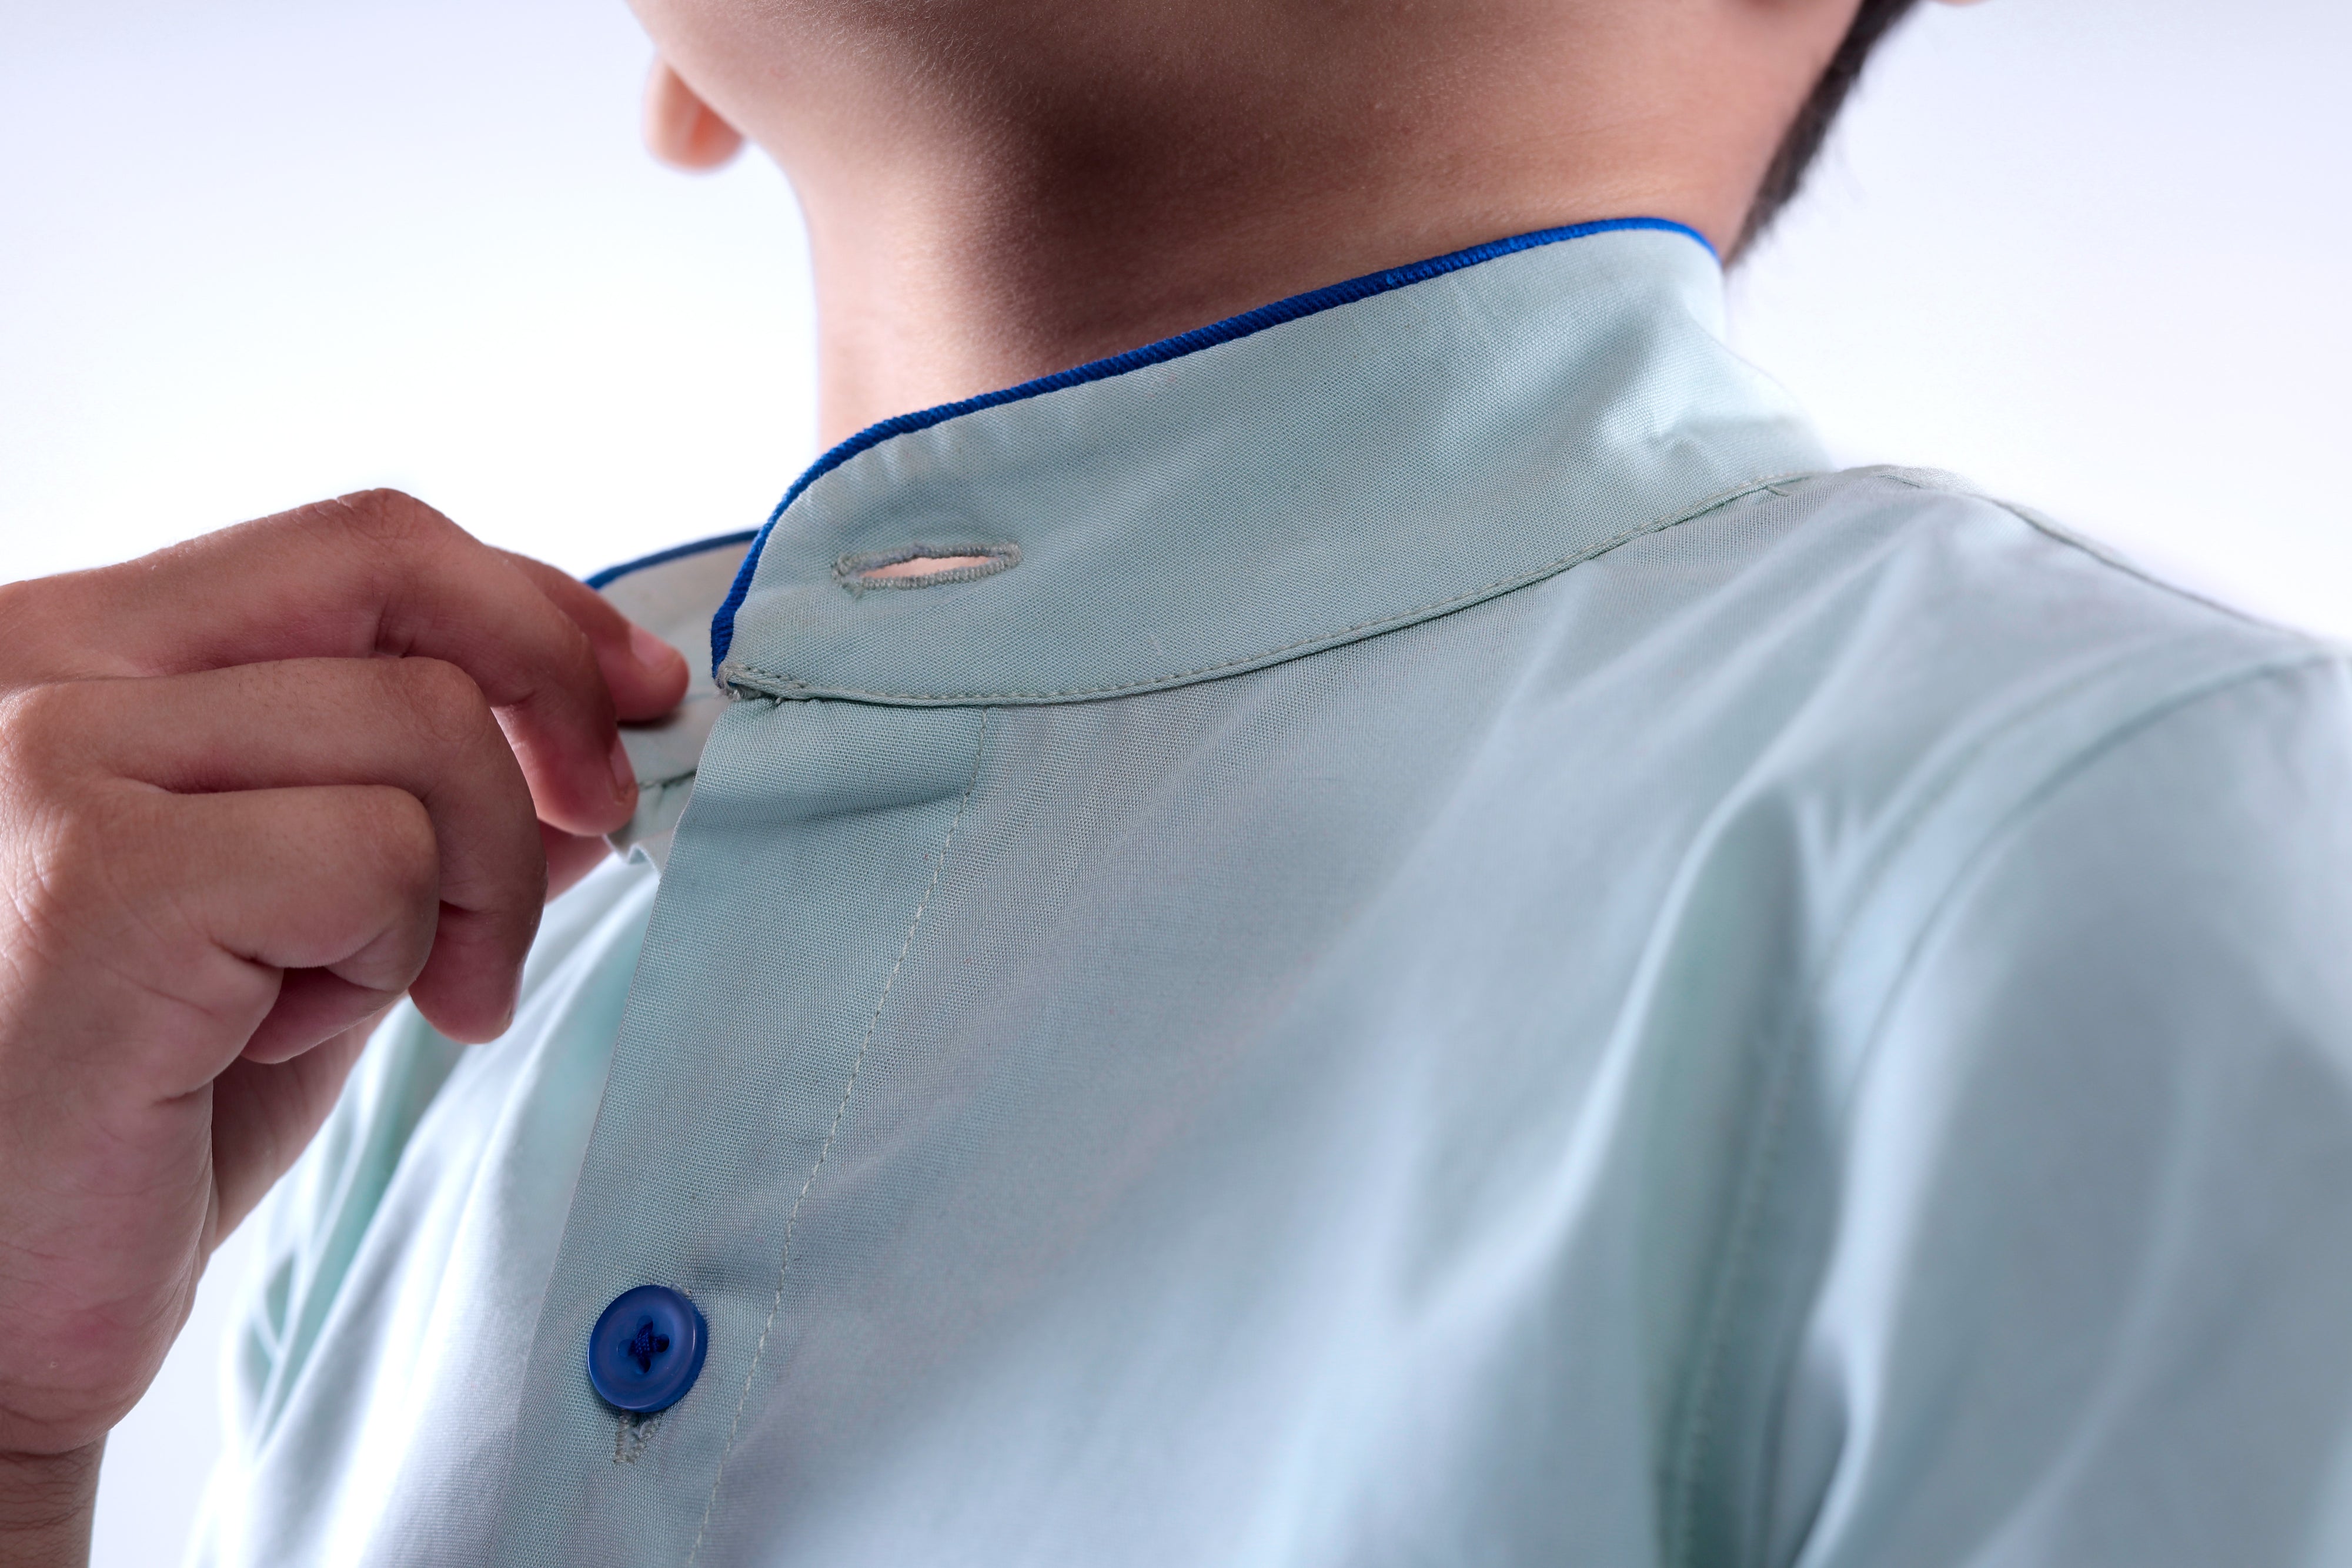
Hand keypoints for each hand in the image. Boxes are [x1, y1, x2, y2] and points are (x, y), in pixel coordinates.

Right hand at [0, 491, 686, 1561]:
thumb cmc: (129, 1112)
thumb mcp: (310, 918)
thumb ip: (427, 812)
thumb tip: (595, 743)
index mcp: (79, 648)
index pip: (356, 545)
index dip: (528, 604)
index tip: (634, 690)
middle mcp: (37, 666)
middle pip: (397, 577)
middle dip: (553, 701)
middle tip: (599, 829)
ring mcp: (52, 758)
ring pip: (422, 727)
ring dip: (470, 882)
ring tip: (392, 993)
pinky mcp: (99, 878)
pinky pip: (377, 854)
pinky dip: (395, 951)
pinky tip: (285, 1035)